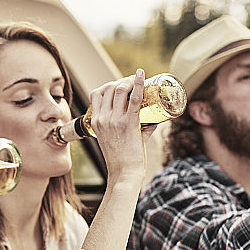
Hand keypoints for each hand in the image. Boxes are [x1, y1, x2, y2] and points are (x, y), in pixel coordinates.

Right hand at [88, 69, 153, 187]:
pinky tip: (141, 75)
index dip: (110, 84)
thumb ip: (136, 128)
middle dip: (122, 80)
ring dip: (130, 80)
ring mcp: (114, 121)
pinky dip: (138, 84)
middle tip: (135, 81)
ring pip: (120, 89)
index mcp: (95, 122)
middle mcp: (102, 119)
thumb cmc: (123, 160)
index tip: (122, 84)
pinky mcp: (128, 124)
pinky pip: (134, 99)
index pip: (97, 94)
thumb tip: (154, 119)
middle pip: (109, 88)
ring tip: (139, 79)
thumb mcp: (117, 140)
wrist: (124, 174)